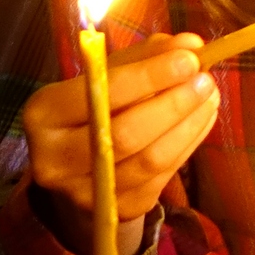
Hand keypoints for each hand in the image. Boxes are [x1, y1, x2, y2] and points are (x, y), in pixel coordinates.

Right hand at [24, 32, 219, 254]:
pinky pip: (161, 176)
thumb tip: (191, 45)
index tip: (189, 58)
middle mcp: (54, 158)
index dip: (149, 76)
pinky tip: (201, 119)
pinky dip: (189, 143)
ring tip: (210, 96)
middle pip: (125, 134)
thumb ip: (148, 56)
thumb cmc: (97, 106)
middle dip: (173, 104)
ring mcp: (83, 191)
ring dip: (189, 124)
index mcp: (44, 113)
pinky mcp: (115, 210)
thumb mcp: (110, 75)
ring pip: (150, 159)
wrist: (79, 167)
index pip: (100, 93)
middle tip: (206, 80)